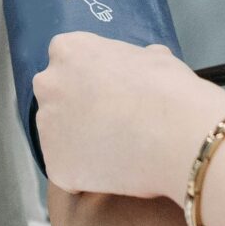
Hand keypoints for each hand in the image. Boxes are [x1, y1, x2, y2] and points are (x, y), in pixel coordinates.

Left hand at [34, 33, 224, 201]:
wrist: (178, 135)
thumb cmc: (169, 87)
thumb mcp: (154, 57)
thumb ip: (132, 60)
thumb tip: (142, 64)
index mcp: (69, 50)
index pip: (68, 61)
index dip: (91, 78)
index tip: (112, 91)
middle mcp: (48, 85)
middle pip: (56, 97)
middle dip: (77, 108)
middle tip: (112, 121)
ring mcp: (46, 128)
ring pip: (59, 136)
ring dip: (80, 143)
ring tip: (118, 150)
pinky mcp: (55, 167)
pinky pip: (68, 172)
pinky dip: (86, 176)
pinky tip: (114, 172)